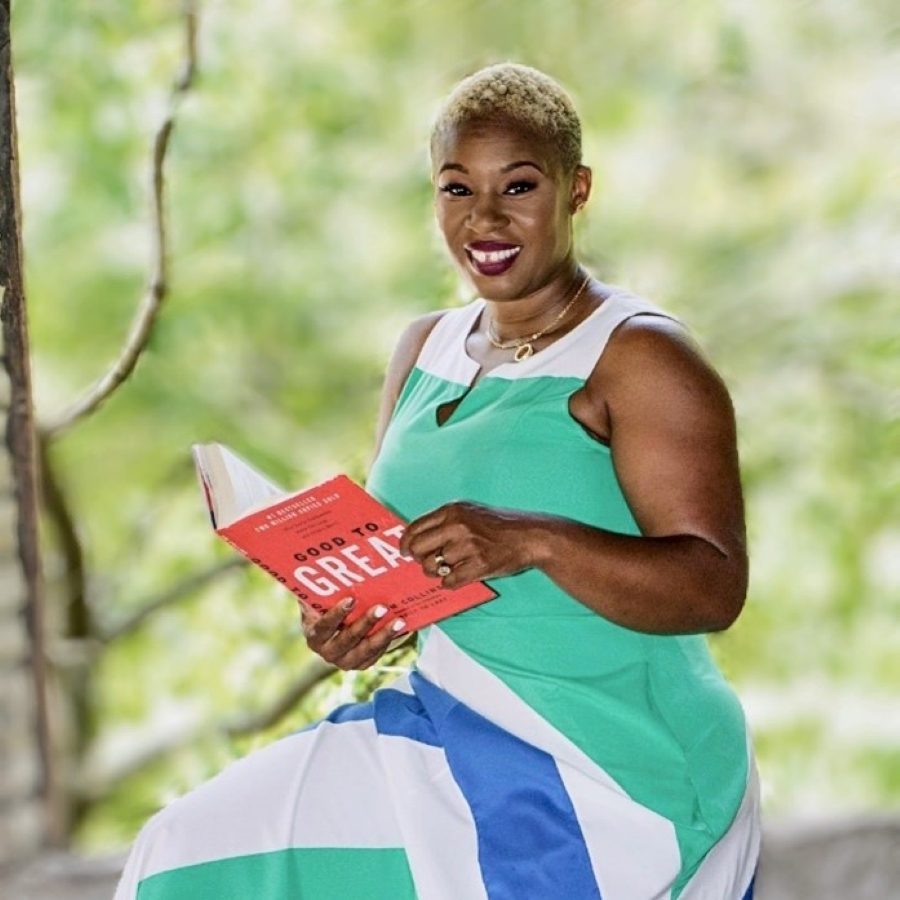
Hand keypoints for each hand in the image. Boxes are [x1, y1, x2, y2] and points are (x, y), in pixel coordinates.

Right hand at [300, 598, 405, 670]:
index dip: (337, 614)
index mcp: (315, 636)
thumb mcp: (319, 602)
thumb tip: (323, 569)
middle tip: (382, 607)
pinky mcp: (361, 664)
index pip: (324, 627)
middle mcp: (328, 653)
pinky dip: (388, 641)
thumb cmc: (325, 610)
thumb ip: (319, 592)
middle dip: (366, 623)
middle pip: (348, 639)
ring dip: (383, 635)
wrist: (331, 632)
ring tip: (399, 621)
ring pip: (365, 651)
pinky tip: (400, 628)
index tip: (351, 599)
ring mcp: (345, 662)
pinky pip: (375, 655)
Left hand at [399, 501, 536, 587]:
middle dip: (418, 559)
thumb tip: (417, 537)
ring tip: (447, 568)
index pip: (415, 528)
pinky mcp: (479, 565)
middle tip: (426, 562)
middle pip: (418, 549)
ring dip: (436, 572)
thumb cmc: (498, 525)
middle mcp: (457, 527)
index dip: (406, 543)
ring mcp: (468, 547)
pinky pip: (449, 581)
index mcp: (452, 511)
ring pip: (432, 567)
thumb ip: (444, 521)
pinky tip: (457, 577)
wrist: (528, 536)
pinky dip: (449, 583)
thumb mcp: (469, 512)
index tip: (405, 551)